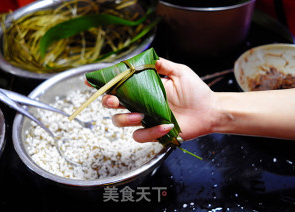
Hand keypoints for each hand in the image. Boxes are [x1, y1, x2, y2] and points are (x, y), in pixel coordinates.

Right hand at [102, 58, 216, 141]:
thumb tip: (148, 58)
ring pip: (120, 122)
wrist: (208, 110)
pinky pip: (140, 136)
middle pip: (112, 104)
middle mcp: (139, 104)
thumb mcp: (180, 72)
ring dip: (125, 118)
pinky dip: (151, 132)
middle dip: (107, 102)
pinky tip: (166, 124)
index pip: (119, 85)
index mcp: (142, 88)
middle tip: (113, 100)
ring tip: (140, 115)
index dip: (104, 83)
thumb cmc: (195, 91)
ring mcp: (144, 119)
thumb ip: (162, 65)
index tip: (91, 80)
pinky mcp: (152, 132)